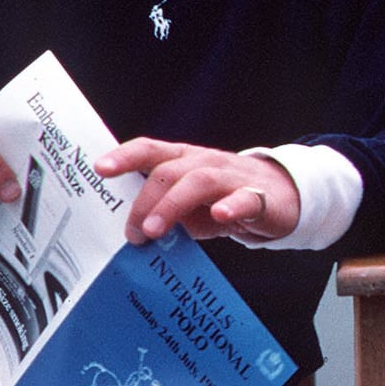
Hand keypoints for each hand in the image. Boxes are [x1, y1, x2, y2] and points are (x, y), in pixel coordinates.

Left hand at [94, 138, 301, 242]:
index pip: (150, 151)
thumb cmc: (225, 199)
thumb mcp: (190, 204)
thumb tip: (134, 234)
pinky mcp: (260, 198)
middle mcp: (206, 163)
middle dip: (145, 201)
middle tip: (133, 234)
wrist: (283, 197)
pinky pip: (245, 198)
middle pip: (169, 171)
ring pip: (200, 181)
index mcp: (185, 160)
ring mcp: (233, 178)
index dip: (124, 157)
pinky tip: (220, 215)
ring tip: (154, 230)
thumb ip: (165, 212)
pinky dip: (231, 205)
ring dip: (172, 205)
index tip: (101, 169)